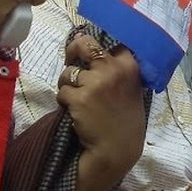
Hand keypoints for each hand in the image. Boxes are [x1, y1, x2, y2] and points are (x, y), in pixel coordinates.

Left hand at [56, 34, 144, 190]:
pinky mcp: (79, 98)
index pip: (107, 41)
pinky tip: (75, 112)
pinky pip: (62, 92)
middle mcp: (113, 70)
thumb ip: (114, 67)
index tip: (88, 53)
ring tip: (78, 99)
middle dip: (72, 51)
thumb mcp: (128, 87)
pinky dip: (64, 101)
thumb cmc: (122, 118)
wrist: (116, 149)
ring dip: (68, 85)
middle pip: (83, 44)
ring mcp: (95, 83)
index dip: (93, 45)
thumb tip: (85, 41)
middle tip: (70, 61)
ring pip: (67, 73)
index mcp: (129, 66)